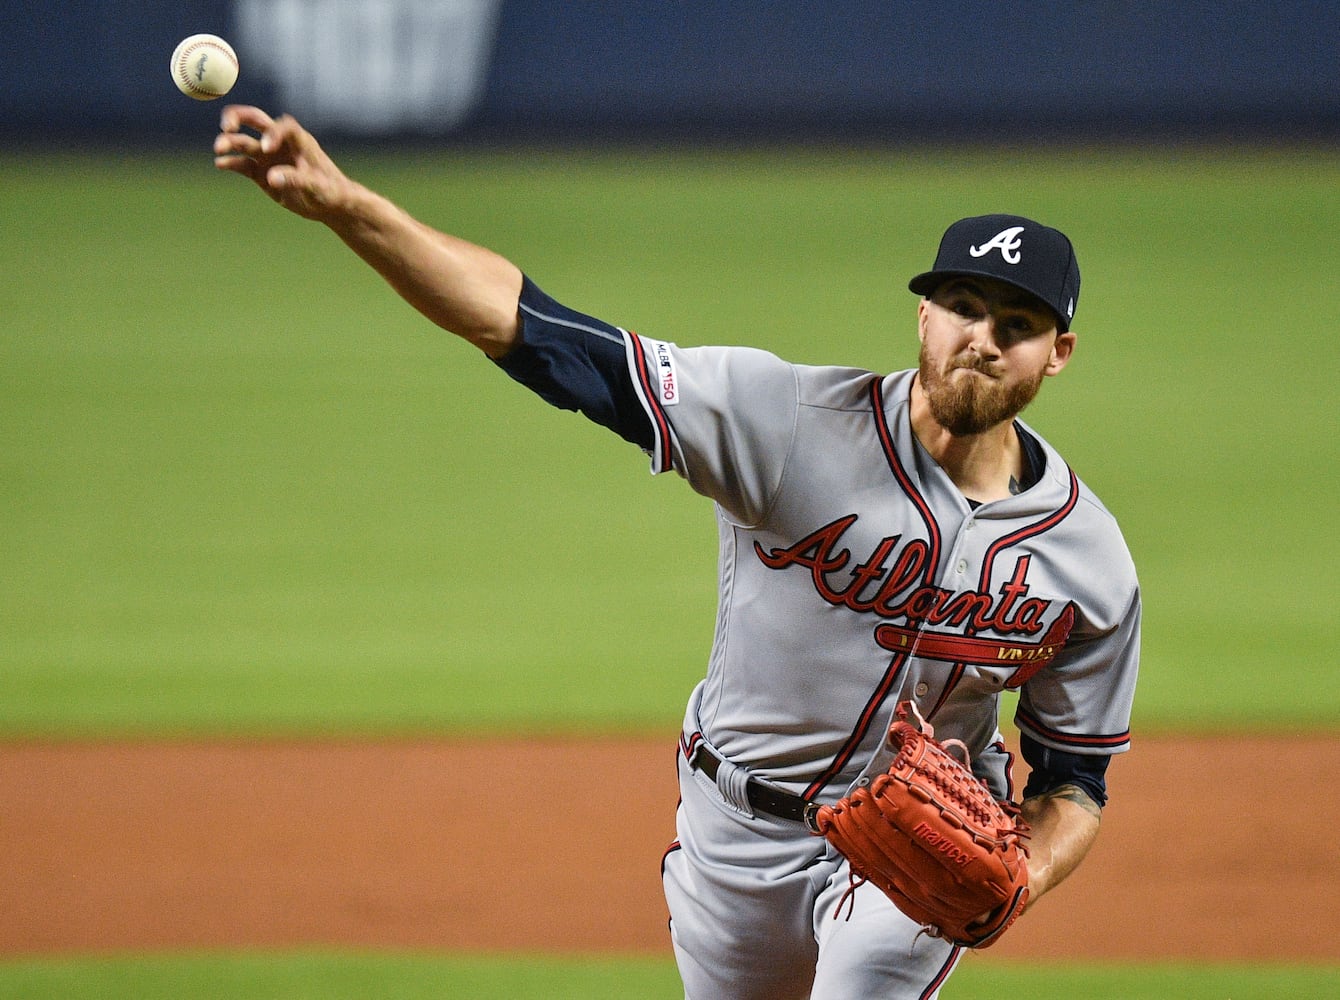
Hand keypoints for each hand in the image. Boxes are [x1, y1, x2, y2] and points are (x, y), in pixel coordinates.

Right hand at [213, 105, 352, 221]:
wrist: (331, 205)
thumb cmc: (330, 190)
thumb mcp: (316, 187)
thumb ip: (295, 180)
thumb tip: (272, 178)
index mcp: (299, 140)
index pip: (283, 126)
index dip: (272, 133)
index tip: (266, 148)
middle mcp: (280, 143)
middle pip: (255, 120)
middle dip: (238, 118)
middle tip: (226, 126)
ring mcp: (269, 157)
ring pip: (244, 143)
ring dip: (230, 143)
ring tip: (218, 149)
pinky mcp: (261, 172)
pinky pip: (242, 164)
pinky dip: (231, 163)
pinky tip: (220, 164)